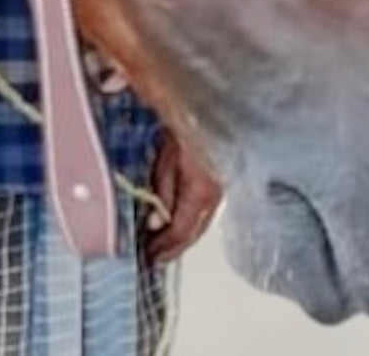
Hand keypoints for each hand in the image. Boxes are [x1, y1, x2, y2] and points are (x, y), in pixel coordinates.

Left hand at [144, 133, 222, 264]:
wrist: (206, 109)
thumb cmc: (185, 126)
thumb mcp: (166, 158)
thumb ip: (162, 191)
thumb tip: (154, 222)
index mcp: (200, 191)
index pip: (181, 231)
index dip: (164, 247)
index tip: (149, 258)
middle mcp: (214, 196)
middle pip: (193, 232)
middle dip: (173, 248)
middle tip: (155, 258)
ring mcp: (219, 190)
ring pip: (200, 224)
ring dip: (181, 237)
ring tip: (163, 245)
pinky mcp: (219, 183)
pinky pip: (204, 211)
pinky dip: (190, 222)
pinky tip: (178, 223)